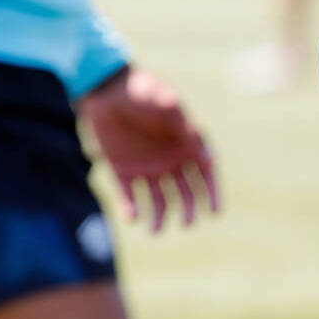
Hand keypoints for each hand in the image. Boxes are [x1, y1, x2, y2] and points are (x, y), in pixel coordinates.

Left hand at [78, 66, 218, 231]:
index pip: (205, 175)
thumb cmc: (141, 91)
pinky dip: (130, 208)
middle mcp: (169, 160)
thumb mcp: (167, 105)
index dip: (211, 195)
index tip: (213, 212)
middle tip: (186, 224)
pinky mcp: (122, 170)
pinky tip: (132, 217)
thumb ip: (186, 129)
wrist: (104, 87)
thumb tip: (211, 159)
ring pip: (158, 200)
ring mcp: (146, 167)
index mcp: (186, 144)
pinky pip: (129, 195)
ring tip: (155, 231)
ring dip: (159, 216)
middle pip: (184, 193)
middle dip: (188, 210)